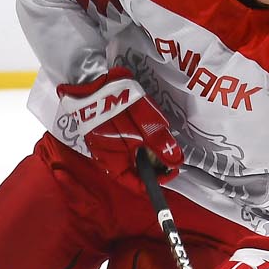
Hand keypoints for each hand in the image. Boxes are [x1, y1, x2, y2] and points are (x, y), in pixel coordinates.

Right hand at [55, 67, 182, 182]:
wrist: (92, 83)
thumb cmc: (118, 106)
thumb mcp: (145, 126)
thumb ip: (160, 146)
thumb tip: (176, 163)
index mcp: (115, 164)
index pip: (138, 184)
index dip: (158, 180)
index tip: (173, 169)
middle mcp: (107, 160)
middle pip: (134, 172)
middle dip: (154, 165)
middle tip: (169, 151)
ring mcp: (103, 147)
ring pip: (130, 159)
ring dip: (147, 153)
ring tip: (160, 139)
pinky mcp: (103, 134)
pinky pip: (123, 146)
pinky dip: (137, 142)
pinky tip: (145, 131)